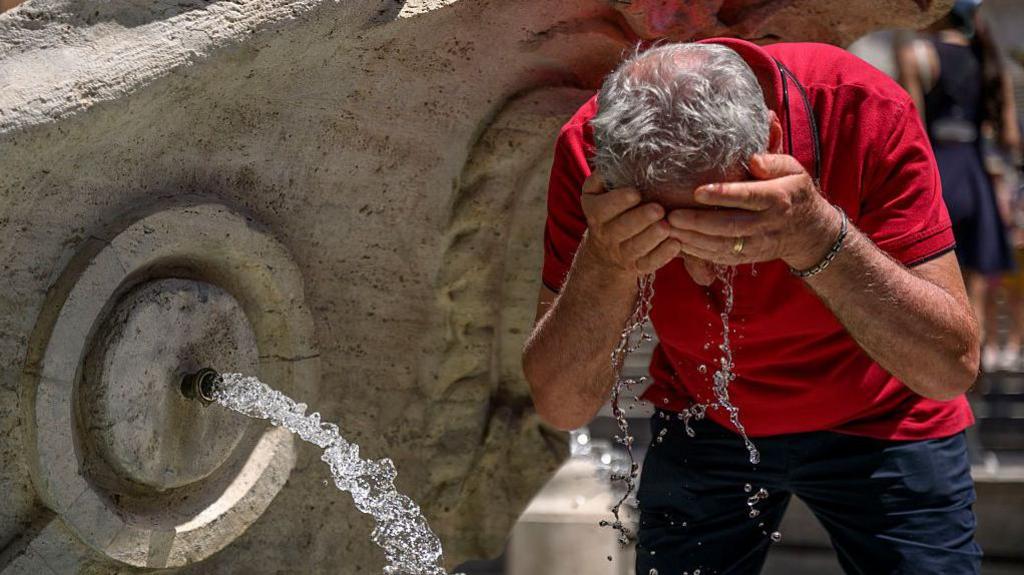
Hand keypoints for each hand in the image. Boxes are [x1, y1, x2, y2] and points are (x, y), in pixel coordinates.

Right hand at [579, 173, 680, 278]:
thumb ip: (602, 179)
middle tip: (658, 209)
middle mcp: (606, 234)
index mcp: (596, 213)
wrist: (606, 251)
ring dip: (652, 237)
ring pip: (635, 247)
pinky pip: (649, 263)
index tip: (636, 193)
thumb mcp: (597, 194)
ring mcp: (622, 253)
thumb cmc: (610, 211)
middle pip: (621, 228)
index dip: (618, 201)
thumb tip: (613, 163)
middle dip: (640, 219)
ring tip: (667, 226)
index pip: (603, 207)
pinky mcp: (637, 266)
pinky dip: (663, 255)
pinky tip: (675, 244)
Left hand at [665, 154, 841, 269]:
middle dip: (697, 222)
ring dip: (692, 240)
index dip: (723, 196)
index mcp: (778, 199)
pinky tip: (678, 244)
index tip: (697, 192)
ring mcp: (757, 244)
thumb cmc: (794, 192)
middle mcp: (767, 224)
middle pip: (729, 226)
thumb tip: (753, 159)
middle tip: (671, 216)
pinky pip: (721, 258)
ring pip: (721, 245)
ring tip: (668, 230)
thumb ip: (773, 162)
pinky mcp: (748, 257)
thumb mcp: (793, 170)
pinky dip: (698, 253)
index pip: (748, 197)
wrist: (810, 232)